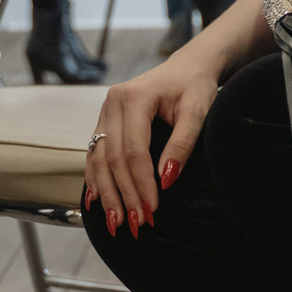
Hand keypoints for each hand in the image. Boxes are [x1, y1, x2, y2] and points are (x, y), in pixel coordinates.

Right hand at [83, 59, 218, 239]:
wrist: (187, 67)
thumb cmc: (195, 87)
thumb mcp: (197, 111)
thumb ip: (182, 144)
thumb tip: (166, 180)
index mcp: (134, 97)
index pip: (133, 150)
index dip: (141, 183)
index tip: (152, 209)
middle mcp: (112, 103)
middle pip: (112, 158)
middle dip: (123, 194)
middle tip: (135, 223)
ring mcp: (105, 111)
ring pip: (98, 159)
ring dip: (106, 193)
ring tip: (115, 222)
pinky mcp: (104, 120)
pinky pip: (94, 153)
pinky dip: (96, 179)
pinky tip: (97, 201)